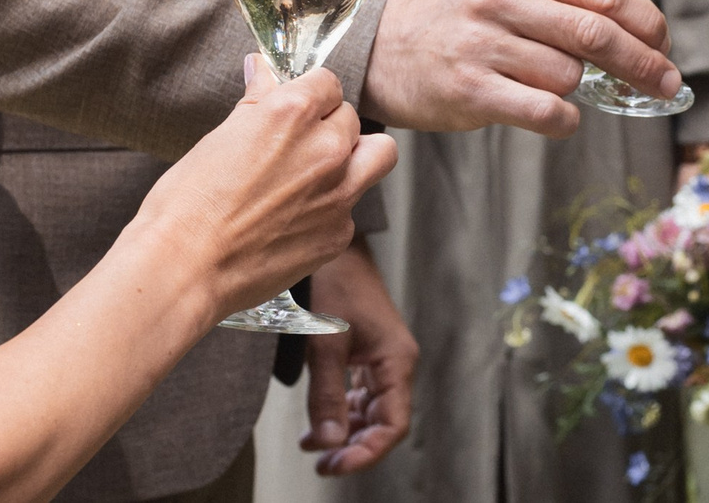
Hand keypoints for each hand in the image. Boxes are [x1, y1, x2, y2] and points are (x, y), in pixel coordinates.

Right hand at [133, 59, 396, 319]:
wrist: (184, 268)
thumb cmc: (187, 203)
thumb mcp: (220, 137)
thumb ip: (256, 102)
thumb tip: (263, 71)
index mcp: (293, 114)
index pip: (329, 82)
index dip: (311, 94)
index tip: (299, 107)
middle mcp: (326, 148)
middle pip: (353, 118)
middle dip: (330, 126)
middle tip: (302, 144)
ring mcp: (338, 194)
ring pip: (378, 156)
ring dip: (358, 157)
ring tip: (322, 172)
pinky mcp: (338, 235)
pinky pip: (351, 209)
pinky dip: (331, 210)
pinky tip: (295, 221)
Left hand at [300, 242, 416, 475]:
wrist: (332, 242)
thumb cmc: (332, 283)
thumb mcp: (324, 342)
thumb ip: (326, 394)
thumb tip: (328, 443)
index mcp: (396, 361)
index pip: (392, 425)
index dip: (365, 452)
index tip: (332, 465)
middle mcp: (394, 362)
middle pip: (383, 421)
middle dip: (353, 445)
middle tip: (320, 462)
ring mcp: (381, 356)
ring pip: (371, 409)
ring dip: (346, 430)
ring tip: (312, 445)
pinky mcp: (366, 350)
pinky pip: (360, 392)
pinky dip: (341, 409)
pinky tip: (318, 421)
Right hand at [362, 0, 677, 136]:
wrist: (383, 48)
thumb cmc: (462, 20)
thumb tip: (639, 31)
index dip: (646, 20)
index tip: (665, 44)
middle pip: (597, 33)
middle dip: (644, 62)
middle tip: (667, 82)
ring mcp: (483, 45)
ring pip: (570, 75)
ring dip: (583, 91)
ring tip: (562, 89)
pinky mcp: (470, 91)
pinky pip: (545, 111)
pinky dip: (566, 121)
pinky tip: (561, 118)